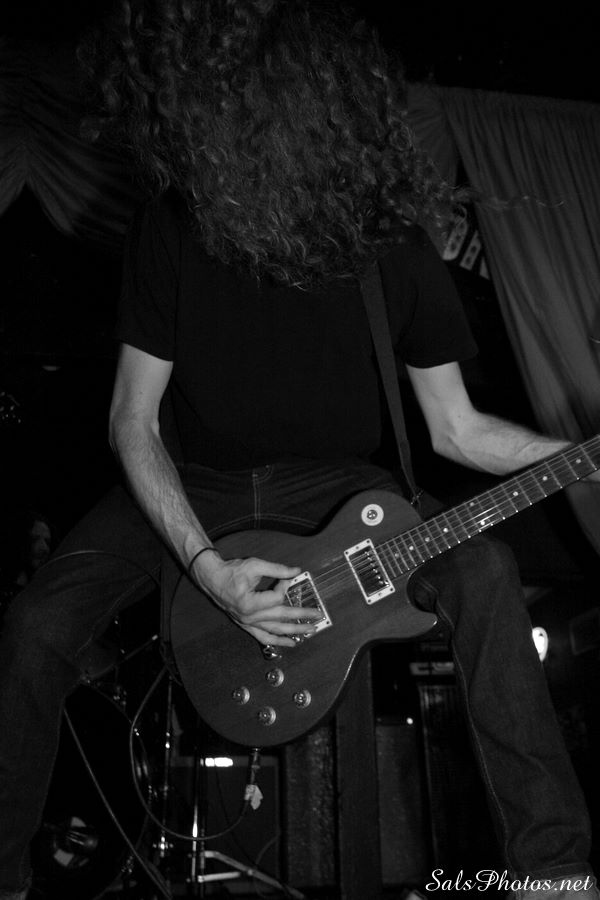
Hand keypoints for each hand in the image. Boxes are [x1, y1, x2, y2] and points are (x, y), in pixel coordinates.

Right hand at [191, 550, 321, 645]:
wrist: (212, 579)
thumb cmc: (231, 572)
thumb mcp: (254, 565)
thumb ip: (277, 569)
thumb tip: (296, 571)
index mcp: (250, 603)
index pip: (277, 598)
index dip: (285, 586)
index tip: (287, 577)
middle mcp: (249, 616)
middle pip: (281, 618)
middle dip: (301, 616)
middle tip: (317, 616)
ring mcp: (248, 623)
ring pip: (275, 631)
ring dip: (294, 632)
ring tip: (309, 632)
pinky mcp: (246, 625)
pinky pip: (263, 637)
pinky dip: (277, 642)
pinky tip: (290, 644)